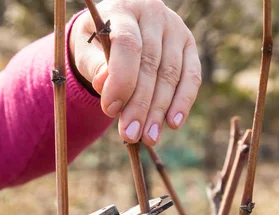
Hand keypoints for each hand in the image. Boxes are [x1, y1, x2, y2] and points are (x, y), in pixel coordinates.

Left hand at [69, 0, 201, 146]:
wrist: (116, 29)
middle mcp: (154, 14)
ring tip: (149, 138)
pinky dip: (183, 101)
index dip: (121, 80)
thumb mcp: (87, 52)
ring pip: (170, 75)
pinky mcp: (189, 45)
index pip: (127, 44)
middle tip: (131, 135)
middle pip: (150, 64)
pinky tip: (173, 123)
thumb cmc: (97, 44)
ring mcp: (176, 28)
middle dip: (140, 105)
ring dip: (160, 110)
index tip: (110, 111)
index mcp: (124, 9)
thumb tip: (105, 85)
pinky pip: (191, 76)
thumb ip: (95, 67)